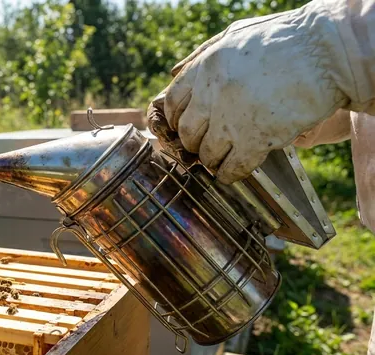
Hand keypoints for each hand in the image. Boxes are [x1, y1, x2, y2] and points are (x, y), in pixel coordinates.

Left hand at [158, 3, 355, 182]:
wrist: (326, 52)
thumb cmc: (284, 40)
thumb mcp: (235, 35)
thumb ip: (204, 54)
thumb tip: (174, 73)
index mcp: (205, 68)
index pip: (173, 102)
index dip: (175, 118)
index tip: (179, 126)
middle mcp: (212, 95)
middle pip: (187, 131)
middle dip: (192, 142)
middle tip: (201, 145)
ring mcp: (232, 120)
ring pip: (207, 153)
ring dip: (210, 160)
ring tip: (218, 160)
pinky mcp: (256, 140)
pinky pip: (232, 167)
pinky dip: (228, 174)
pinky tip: (231, 174)